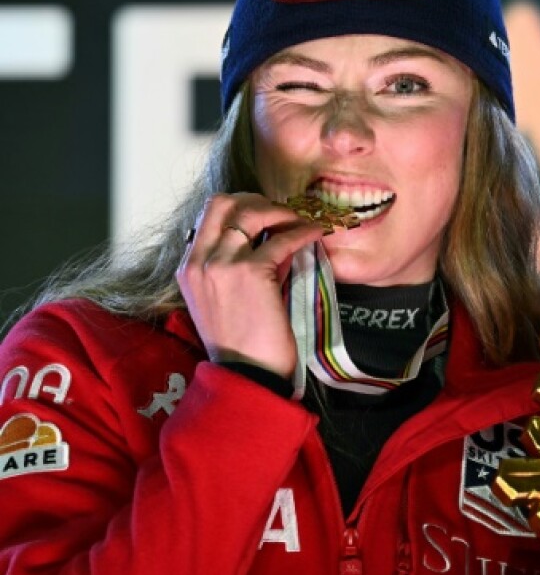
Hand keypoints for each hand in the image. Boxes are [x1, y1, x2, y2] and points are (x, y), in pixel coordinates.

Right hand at [176, 192, 325, 378]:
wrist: (246, 374)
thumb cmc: (242, 342)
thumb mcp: (225, 299)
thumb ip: (239, 266)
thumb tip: (273, 241)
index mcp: (188, 268)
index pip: (208, 214)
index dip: (240, 206)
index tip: (265, 213)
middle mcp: (199, 261)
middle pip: (223, 202)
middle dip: (256, 199)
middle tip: (283, 212)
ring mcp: (221, 264)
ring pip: (251, 212)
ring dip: (282, 212)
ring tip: (302, 221)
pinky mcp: (250, 272)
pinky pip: (281, 239)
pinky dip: (303, 231)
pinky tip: (317, 233)